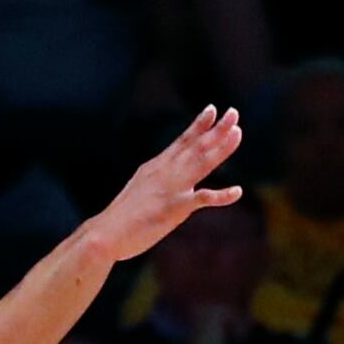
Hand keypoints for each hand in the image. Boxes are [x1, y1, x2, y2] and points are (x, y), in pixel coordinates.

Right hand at [78, 107, 247, 264]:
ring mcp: (171, 188)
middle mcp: (165, 172)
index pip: (182, 141)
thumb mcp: (139, 191)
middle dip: (217, 129)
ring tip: (238, 133)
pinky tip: (237, 191)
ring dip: (221, 148)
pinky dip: (221, 195)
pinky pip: (202, 199)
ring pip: (201, 162)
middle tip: (234, 113)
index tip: (213, 110)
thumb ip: (154, 183)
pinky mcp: (174, 208)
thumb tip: (160, 180)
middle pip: (196, 146)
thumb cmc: (120, 217)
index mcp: (157, 167)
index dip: (199, 125)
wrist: (105, 233)